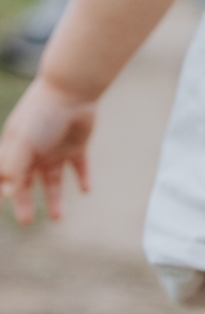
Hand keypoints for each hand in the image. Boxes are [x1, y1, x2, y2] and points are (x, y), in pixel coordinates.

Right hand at [0, 78, 94, 224]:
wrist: (72, 91)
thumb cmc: (42, 114)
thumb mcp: (22, 142)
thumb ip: (13, 168)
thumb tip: (9, 193)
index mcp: (15, 148)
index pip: (4, 175)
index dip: (0, 190)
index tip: (0, 209)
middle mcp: (34, 150)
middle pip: (26, 182)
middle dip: (25, 202)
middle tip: (27, 222)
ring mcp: (55, 148)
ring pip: (52, 179)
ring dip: (54, 198)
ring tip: (57, 218)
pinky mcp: (76, 145)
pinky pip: (79, 166)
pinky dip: (82, 178)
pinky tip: (86, 191)